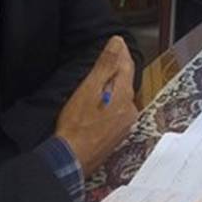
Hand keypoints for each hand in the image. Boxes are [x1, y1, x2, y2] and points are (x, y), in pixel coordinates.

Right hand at [54, 36, 137, 173]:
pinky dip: (111, 101)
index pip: (127, 65)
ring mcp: (125, 123)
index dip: (121, 52)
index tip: (116, 42)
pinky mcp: (118, 134)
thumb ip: (105, 64)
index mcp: (124, 95)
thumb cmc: (77, 125)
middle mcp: (130, 109)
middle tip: (108, 56)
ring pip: (122, 96)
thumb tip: (118, 42)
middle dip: (118, 67)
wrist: (71, 159)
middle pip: (126, 80)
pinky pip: (118, 110)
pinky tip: (100, 102)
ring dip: (114, 85)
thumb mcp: (89, 89)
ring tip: (102, 77)